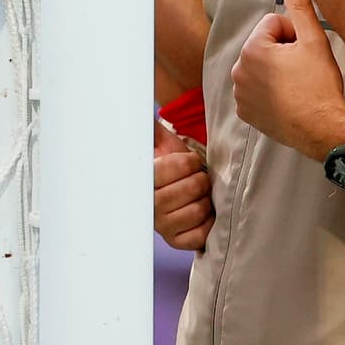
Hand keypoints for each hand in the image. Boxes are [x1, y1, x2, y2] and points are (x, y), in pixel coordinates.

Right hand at [153, 116, 213, 250]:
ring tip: (200, 193)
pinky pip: (199, 236)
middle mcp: (149, 207)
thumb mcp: (158, 140)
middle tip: (200, 176)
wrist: (171, 187)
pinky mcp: (176, 242)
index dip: (188, 162)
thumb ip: (150, 125)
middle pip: (189, 189)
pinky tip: (203, 212)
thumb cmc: (168, 162)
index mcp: (143, 181)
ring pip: (197, 211)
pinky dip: (207, 222)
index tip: (192, 160)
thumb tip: (136, 103)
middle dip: (200, 178)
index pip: (169, 169)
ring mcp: (162, 227)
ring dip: (205, 199)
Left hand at [231, 0, 344, 160]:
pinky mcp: (245, 112)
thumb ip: (300, 5)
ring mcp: (240, 94)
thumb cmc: (319, 85)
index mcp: (252, 49)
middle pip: (265, 44)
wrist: (323, 130)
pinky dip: (269, 90)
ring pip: (260, 66)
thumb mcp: (313, 39)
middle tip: (303, 69)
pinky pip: (256, 89)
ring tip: (297, 84)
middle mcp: (239, 70)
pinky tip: (288, 99)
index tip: (305, 52)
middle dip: (283, 51)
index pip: (273, 23)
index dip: (294, 34)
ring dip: (276, 70)